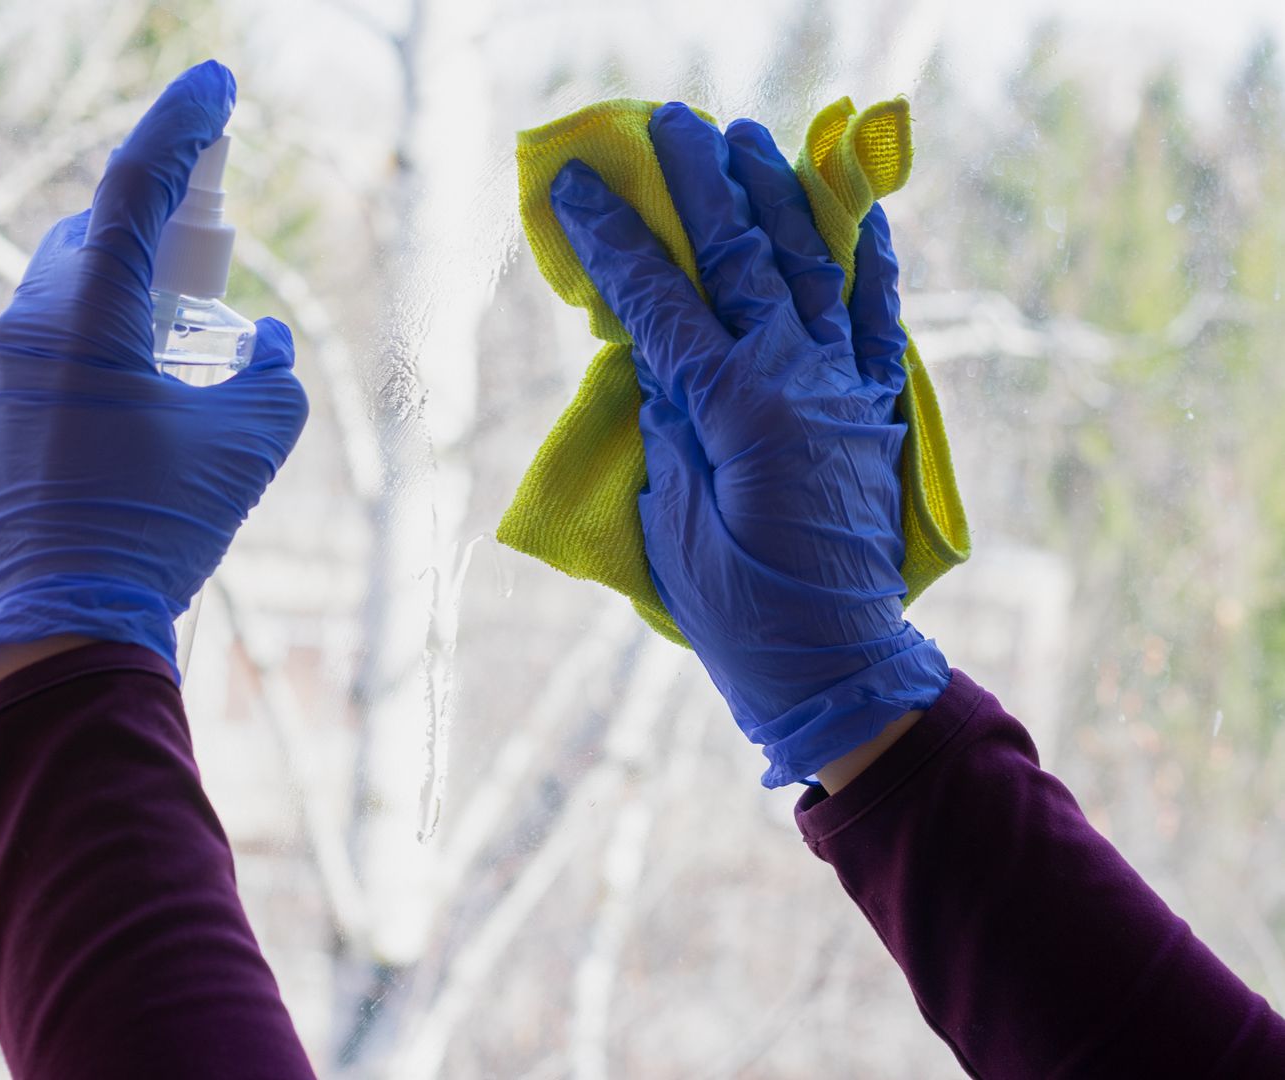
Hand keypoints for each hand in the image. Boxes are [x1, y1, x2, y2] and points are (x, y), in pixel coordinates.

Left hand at [0, 61, 307, 730]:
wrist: (49, 638)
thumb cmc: (155, 533)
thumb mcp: (248, 449)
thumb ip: (269, 374)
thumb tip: (256, 343)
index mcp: (85, 315)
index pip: (137, 186)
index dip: (183, 125)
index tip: (216, 83)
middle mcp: (18, 334)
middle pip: (87, 245)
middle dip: (149, 244)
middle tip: (202, 285)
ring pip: (55, 314)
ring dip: (115, 320)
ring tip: (166, 386)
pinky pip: (29, 373)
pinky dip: (80, 375)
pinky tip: (115, 442)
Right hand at [549, 103, 947, 786]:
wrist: (837, 664)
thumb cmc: (739, 610)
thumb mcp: (675, 522)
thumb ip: (667, 427)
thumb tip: (659, 361)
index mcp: (736, 408)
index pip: (662, 302)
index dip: (616, 240)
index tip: (579, 185)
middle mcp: (799, 378)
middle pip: (743, 258)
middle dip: (701, 183)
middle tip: (671, 121)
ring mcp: (847, 387)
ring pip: (812, 267)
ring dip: (775, 197)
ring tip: (746, 139)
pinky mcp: (878, 408)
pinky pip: (879, 318)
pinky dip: (871, 262)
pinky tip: (859, 215)